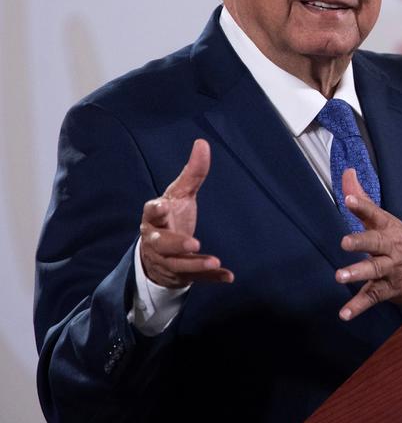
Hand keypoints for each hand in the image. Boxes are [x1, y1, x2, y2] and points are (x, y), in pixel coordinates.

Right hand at [138, 139, 233, 287]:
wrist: (157, 254)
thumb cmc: (170, 217)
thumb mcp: (180, 194)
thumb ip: (193, 173)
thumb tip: (202, 142)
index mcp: (155, 218)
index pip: (151, 213)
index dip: (155, 210)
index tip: (162, 206)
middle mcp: (158, 241)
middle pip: (162, 244)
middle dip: (176, 244)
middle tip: (194, 243)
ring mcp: (169, 260)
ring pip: (179, 265)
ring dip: (196, 265)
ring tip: (213, 262)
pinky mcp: (182, 275)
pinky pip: (197, 279)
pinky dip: (212, 279)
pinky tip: (228, 276)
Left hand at [335, 169, 401, 320]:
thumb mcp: (386, 220)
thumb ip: (362, 199)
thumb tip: (347, 173)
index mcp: (389, 228)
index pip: (375, 214)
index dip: (362, 207)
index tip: (349, 200)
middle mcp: (391, 247)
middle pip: (376, 242)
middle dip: (361, 241)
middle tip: (344, 242)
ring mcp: (392, 269)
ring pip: (375, 270)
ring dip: (358, 273)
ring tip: (340, 277)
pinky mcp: (390, 289)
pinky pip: (373, 297)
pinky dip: (359, 306)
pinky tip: (344, 313)